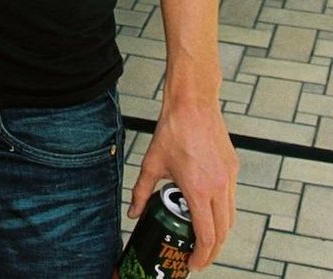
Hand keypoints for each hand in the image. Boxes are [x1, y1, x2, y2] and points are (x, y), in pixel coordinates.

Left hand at [130, 99, 237, 269]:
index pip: (207, 236)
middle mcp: (219, 188)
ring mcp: (229, 179)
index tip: (192, 263)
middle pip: (223, 234)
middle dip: (212, 251)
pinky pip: (232, 199)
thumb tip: (133, 213)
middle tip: (198, 258)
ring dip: (219, 234)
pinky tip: (209, 211)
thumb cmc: (173, 130)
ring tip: (203, 239)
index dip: (201, 256)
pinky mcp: (233, 169)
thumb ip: (141, 192)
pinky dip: (223, 213)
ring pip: (230, 218)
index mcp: (199, 190)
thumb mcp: (152, 163)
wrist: (193, 104)